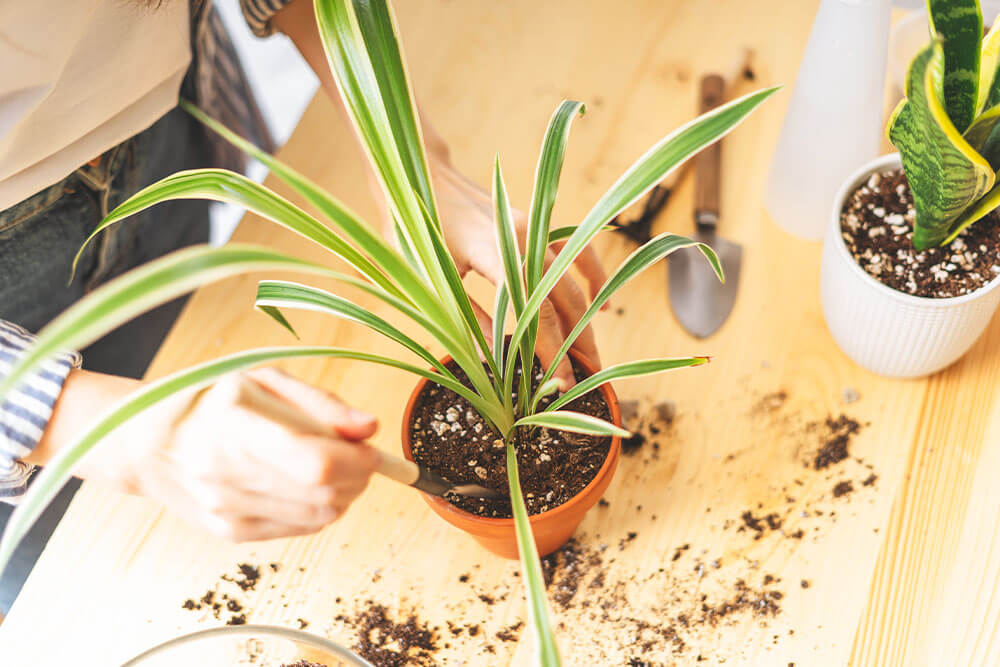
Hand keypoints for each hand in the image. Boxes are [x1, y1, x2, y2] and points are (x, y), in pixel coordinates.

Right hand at [84, 368, 378, 541]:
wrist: (146, 445)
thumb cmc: (209, 402)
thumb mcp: (264, 381)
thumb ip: (321, 404)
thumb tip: (370, 428)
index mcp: (233, 426)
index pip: (315, 461)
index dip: (357, 460)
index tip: (371, 448)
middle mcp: (226, 474)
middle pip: (324, 492)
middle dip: (359, 476)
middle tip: (359, 456)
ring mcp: (227, 509)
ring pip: (319, 515)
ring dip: (344, 493)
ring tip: (334, 467)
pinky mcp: (231, 532)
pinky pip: (301, 528)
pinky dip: (320, 508)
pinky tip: (307, 485)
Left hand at [372, 157, 607, 387]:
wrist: (420, 175)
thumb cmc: (415, 229)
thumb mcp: (433, 281)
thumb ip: (468, 319)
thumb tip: (495, 362)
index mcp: (495, 251)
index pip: (537, 309)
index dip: (552, 348)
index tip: (561, 382)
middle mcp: (523, 236)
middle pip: (564, 297)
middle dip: (578, 342)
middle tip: (589, 380)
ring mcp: (533, 227)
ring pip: (573, 278)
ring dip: (586, 318)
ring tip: (592, 356)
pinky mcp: (535, 224)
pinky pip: (576, 251)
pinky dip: (591, 277)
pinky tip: (600, 304)